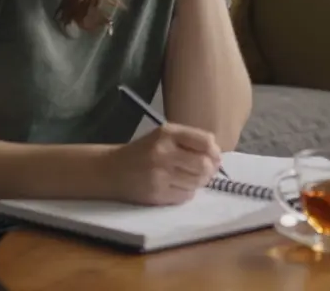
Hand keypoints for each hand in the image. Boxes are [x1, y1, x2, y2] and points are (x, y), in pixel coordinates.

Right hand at [101, 124, 221, 205]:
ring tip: (191, 178)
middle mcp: (163, 153)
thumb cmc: (143, 151)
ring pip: (197, 182)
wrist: (111, 170)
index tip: (213, 156)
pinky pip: (186, 196)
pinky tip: (178, 187)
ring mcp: (159, 175)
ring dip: (199, 182)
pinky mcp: (156, 194)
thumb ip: (190, 140)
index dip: (214, 151)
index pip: (205, 141)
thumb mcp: (164, 136)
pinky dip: (187, 192)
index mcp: (167, 134)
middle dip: (210, 170)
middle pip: (204, 164)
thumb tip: (218, 155)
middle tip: (205, 171)